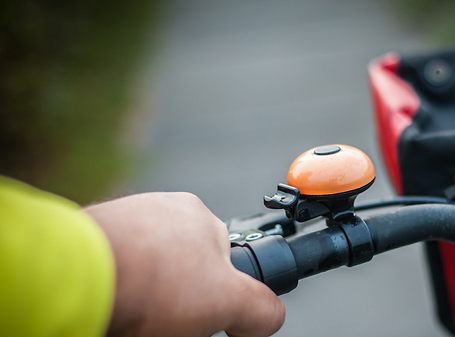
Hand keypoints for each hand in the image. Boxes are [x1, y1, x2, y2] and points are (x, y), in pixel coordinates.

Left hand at [85, 192, 284, 336]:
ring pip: (147, 269)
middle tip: (168, 319)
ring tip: (137, 315)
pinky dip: (120, 289)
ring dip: (149, 295)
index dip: (217, 295)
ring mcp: (121, 221)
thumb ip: (261, 307)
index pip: (221, 261)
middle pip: (182, 266)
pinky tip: (115, 304)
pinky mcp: (89, 239)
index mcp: (198, 216)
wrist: (78, 276)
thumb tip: (270, 317)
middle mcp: (159, 211)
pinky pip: (116, 268)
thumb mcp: (228, 300)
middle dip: (182, 298)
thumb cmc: (154, 281)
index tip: (203, 316)